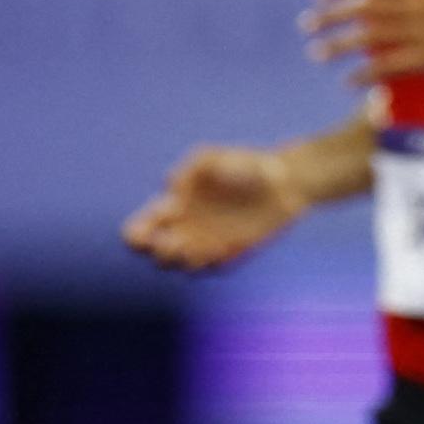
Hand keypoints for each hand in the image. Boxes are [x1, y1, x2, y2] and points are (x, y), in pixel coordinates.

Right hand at [121, 145, 306, 270]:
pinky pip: (212, 267)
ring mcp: (206, 244)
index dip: (137, 233)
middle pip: (153, 253)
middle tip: (173, 241)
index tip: (154, 224)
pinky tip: (223, 245)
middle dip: (155, 251)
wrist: (285, 181)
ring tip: (193, 247)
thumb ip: (192, 166)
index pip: (139, 228)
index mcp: (173, 205)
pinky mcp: (229, 253)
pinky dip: (212, 260)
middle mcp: (184, 229)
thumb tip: (170, 184)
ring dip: (181, 260)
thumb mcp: (216, 157)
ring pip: (180, 265)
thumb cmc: (245, 164)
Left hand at [303, 0, 423, 88]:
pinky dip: (365, 73)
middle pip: (363, 5)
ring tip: (316, 53)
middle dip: (331, 13)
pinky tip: (348, 82)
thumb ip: (414, 0)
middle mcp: (418, 5)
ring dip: (339, 44)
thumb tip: (383, 3)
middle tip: (306, 23)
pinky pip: (388, 65)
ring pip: (369, 35)